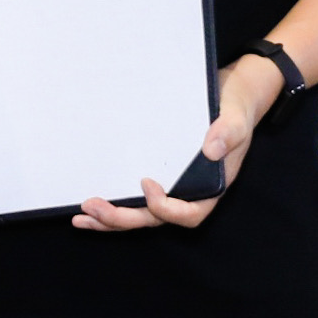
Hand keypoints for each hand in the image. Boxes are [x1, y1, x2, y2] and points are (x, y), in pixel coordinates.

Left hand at [73, 56, 271, 231]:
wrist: (226, 98)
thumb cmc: (233, 110)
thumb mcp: (236, 117)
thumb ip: (229, 132)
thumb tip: (212, 149)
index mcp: (210, 189)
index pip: (188, 213)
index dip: (165, 207)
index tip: (146, 183)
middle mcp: (188, 194)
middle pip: (154, 219)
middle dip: (122, 218)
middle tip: (92, 208)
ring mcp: (170, 188)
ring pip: (139, 214)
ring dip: (110, 219)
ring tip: (82, 216)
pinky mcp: (155, 177)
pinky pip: (133, 198)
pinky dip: (112, 203)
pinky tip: (85, 205)